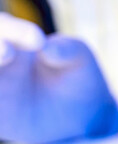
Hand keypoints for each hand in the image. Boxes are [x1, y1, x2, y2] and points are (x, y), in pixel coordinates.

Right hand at [0, 13, 117, 143]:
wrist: (83, 116)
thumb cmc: (79, 77)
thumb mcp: (79, 59)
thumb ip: (67, 50)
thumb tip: (48, 48)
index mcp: (16, 41)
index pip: (4, 27)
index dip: (15, 30)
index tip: (38, 41)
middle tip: (8, 53)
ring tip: (5, 64)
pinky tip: (0, 111)